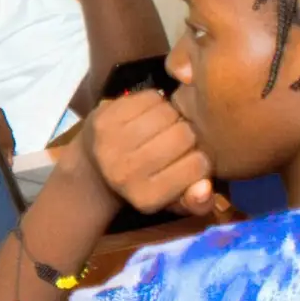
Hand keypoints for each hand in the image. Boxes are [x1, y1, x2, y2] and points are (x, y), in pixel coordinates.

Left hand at [84, 92, 214, 215]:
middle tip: (179, 138)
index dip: (201, 158)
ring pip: (167, 113)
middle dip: (189, 134)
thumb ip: (197, 203)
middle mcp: (126, 173)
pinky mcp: (103, 118)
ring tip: (166, 125)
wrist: (93, 170)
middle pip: (184, 135)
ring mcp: (112, 143)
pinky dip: (156, 102)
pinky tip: (150, 113)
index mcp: (146, 198)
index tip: (191, 158)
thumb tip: (205, 188)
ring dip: (173, 115)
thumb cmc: (143, 184)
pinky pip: (148, 98)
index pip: (198, 166)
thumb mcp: (171, 202)